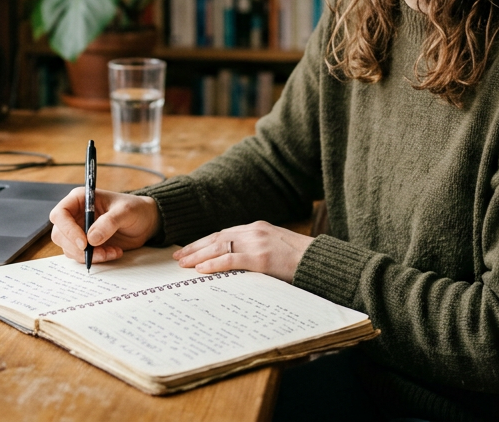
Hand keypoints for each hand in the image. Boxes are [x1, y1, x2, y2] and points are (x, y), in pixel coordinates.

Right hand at [49, 188, 159, 263]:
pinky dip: (96, 258)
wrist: (145, 222)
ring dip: (88, 255)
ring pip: (69, 248)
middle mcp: (75, 215)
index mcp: (80, 199)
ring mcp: (79, 231)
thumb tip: (91, 239)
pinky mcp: (86, 244)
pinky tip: (113, 252)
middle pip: (60, 234)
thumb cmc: (135, 209)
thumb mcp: (126, 212)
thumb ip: (109, 223)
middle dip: (77, 248)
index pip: (60, 214)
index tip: (84, 243)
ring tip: (112, 251)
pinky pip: (81, 256)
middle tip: (99, 253)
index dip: (67, 230)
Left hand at [174, 221, 314, 283]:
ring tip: (184, 264)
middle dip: (195, 247)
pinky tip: (201, 269)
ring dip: (199, 256)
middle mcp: (254, 231)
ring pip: (220, 246)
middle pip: (217, 237)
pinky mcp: (262, 258)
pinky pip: (231, 259)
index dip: (204, 241)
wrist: (320, 261)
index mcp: (257, 228)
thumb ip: (256, 250)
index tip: (189, 249)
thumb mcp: (275, 248)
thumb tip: (236, 263)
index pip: (223, 233)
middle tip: (178, 257)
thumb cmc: (299, 260)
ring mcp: (257, 243)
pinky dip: (214, 264)